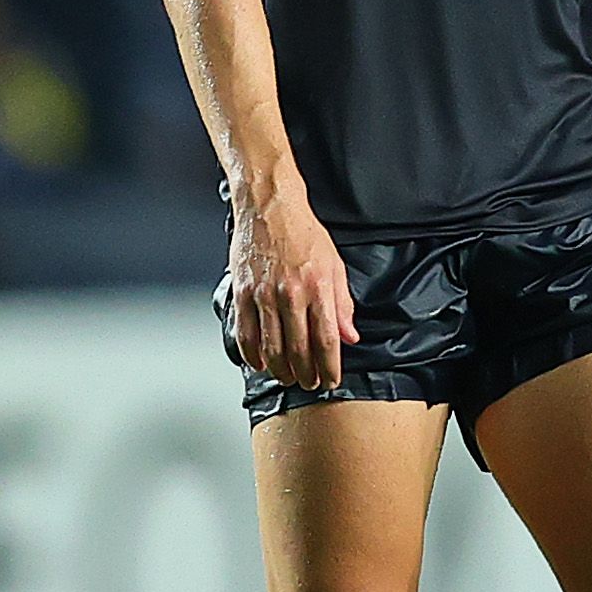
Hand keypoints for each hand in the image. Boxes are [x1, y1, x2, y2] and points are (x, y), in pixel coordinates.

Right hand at [225, 188, 354, 392]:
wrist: (269, 206)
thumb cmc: (303, 232)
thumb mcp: (334, 265)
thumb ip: (342, 304)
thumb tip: (349, 335)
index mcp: (317, 286)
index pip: (326, 340)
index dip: (330, 367)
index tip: (332, 380)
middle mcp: (290, 293)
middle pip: (298, 350)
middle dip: (306, 375)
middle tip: (310, 384)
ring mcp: (263, 294)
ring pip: (271, 348)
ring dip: (281, 370)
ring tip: (288, 378)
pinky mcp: (242, 292)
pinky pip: (246, 334)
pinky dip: (253, 355)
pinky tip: (260, 363)